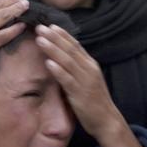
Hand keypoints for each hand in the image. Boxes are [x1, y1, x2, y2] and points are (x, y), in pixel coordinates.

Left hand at [35, 24, 142, 146]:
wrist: (106, 120)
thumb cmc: (94, 101)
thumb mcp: (88, 80)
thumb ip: (77, 69)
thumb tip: (62, 59)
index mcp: (91, 65)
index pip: (76, 45)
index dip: (63, 35)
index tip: (50, 25)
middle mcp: (89, 69)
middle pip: (70, 49)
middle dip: (54, 37)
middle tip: (40, 27)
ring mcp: (85, 81)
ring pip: (67, 61)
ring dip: (53, 49)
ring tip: (40, 40)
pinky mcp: (80, 94)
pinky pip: (67, 80)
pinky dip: (58, 70)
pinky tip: (48, 63)